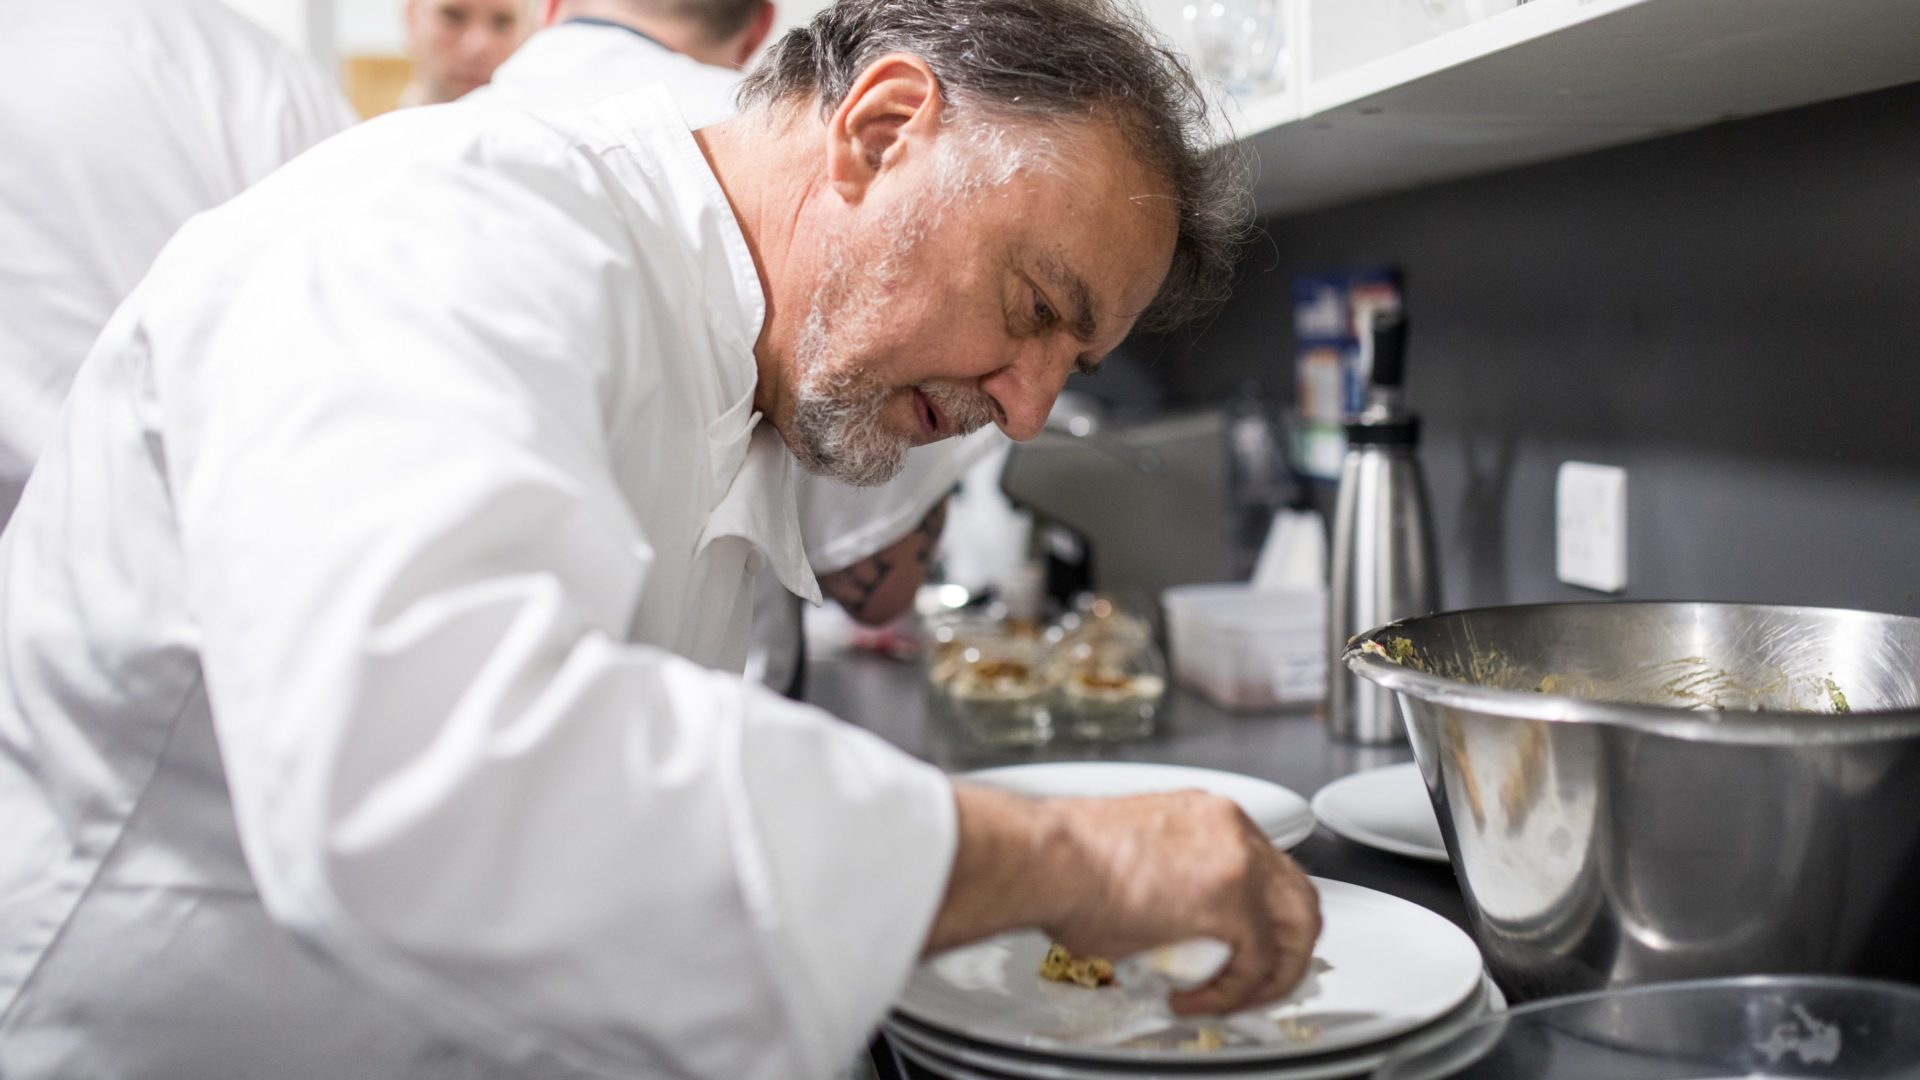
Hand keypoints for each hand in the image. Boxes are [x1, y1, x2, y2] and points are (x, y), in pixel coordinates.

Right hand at [1042, 790, 1321, 1015]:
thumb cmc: (1061, 860)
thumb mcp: (1133, 861)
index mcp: (1209, 816)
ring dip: (1272, 974)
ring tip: (1237, 998)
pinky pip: (1257, 961)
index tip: (1247, 946)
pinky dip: (1233, 991)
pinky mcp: (1232, 902)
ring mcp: (1239, 861)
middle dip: (1287, 948)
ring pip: (1296, 927)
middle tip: (1259, 982)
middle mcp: (1233, 829)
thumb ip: (1170, 889)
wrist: (1043, 858)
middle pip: (1297, 895)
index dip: (1265, 917)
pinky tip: (1198, 1000)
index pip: (1267, 868)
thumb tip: (1160, 928)